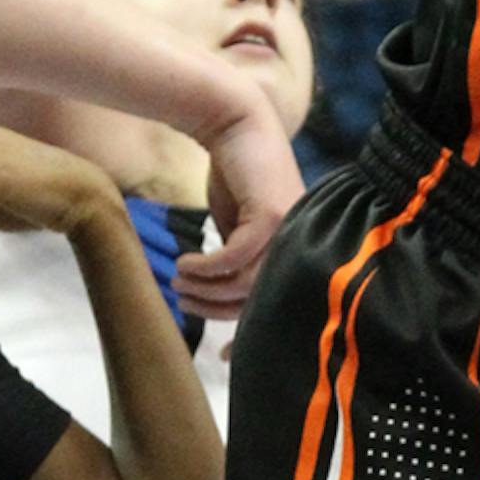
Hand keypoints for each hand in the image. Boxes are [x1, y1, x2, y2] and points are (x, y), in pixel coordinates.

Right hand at [172, 87, 304, 316]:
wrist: (233, 121)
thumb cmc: (233, 175)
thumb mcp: (236, 226)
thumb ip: (236, 261)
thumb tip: (220, 297)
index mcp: (294, 251)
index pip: (280, 304)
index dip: (252, 335)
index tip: (224, 357)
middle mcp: (300, 244)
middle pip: (260, 300)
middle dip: (219, 312)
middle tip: (186, 304)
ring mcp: (291, 230)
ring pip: (247, 283)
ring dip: (206, 288)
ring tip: (179, 281)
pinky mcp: (272, 215)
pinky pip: (236, 258)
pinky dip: (207, 267)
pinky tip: (186, 263)